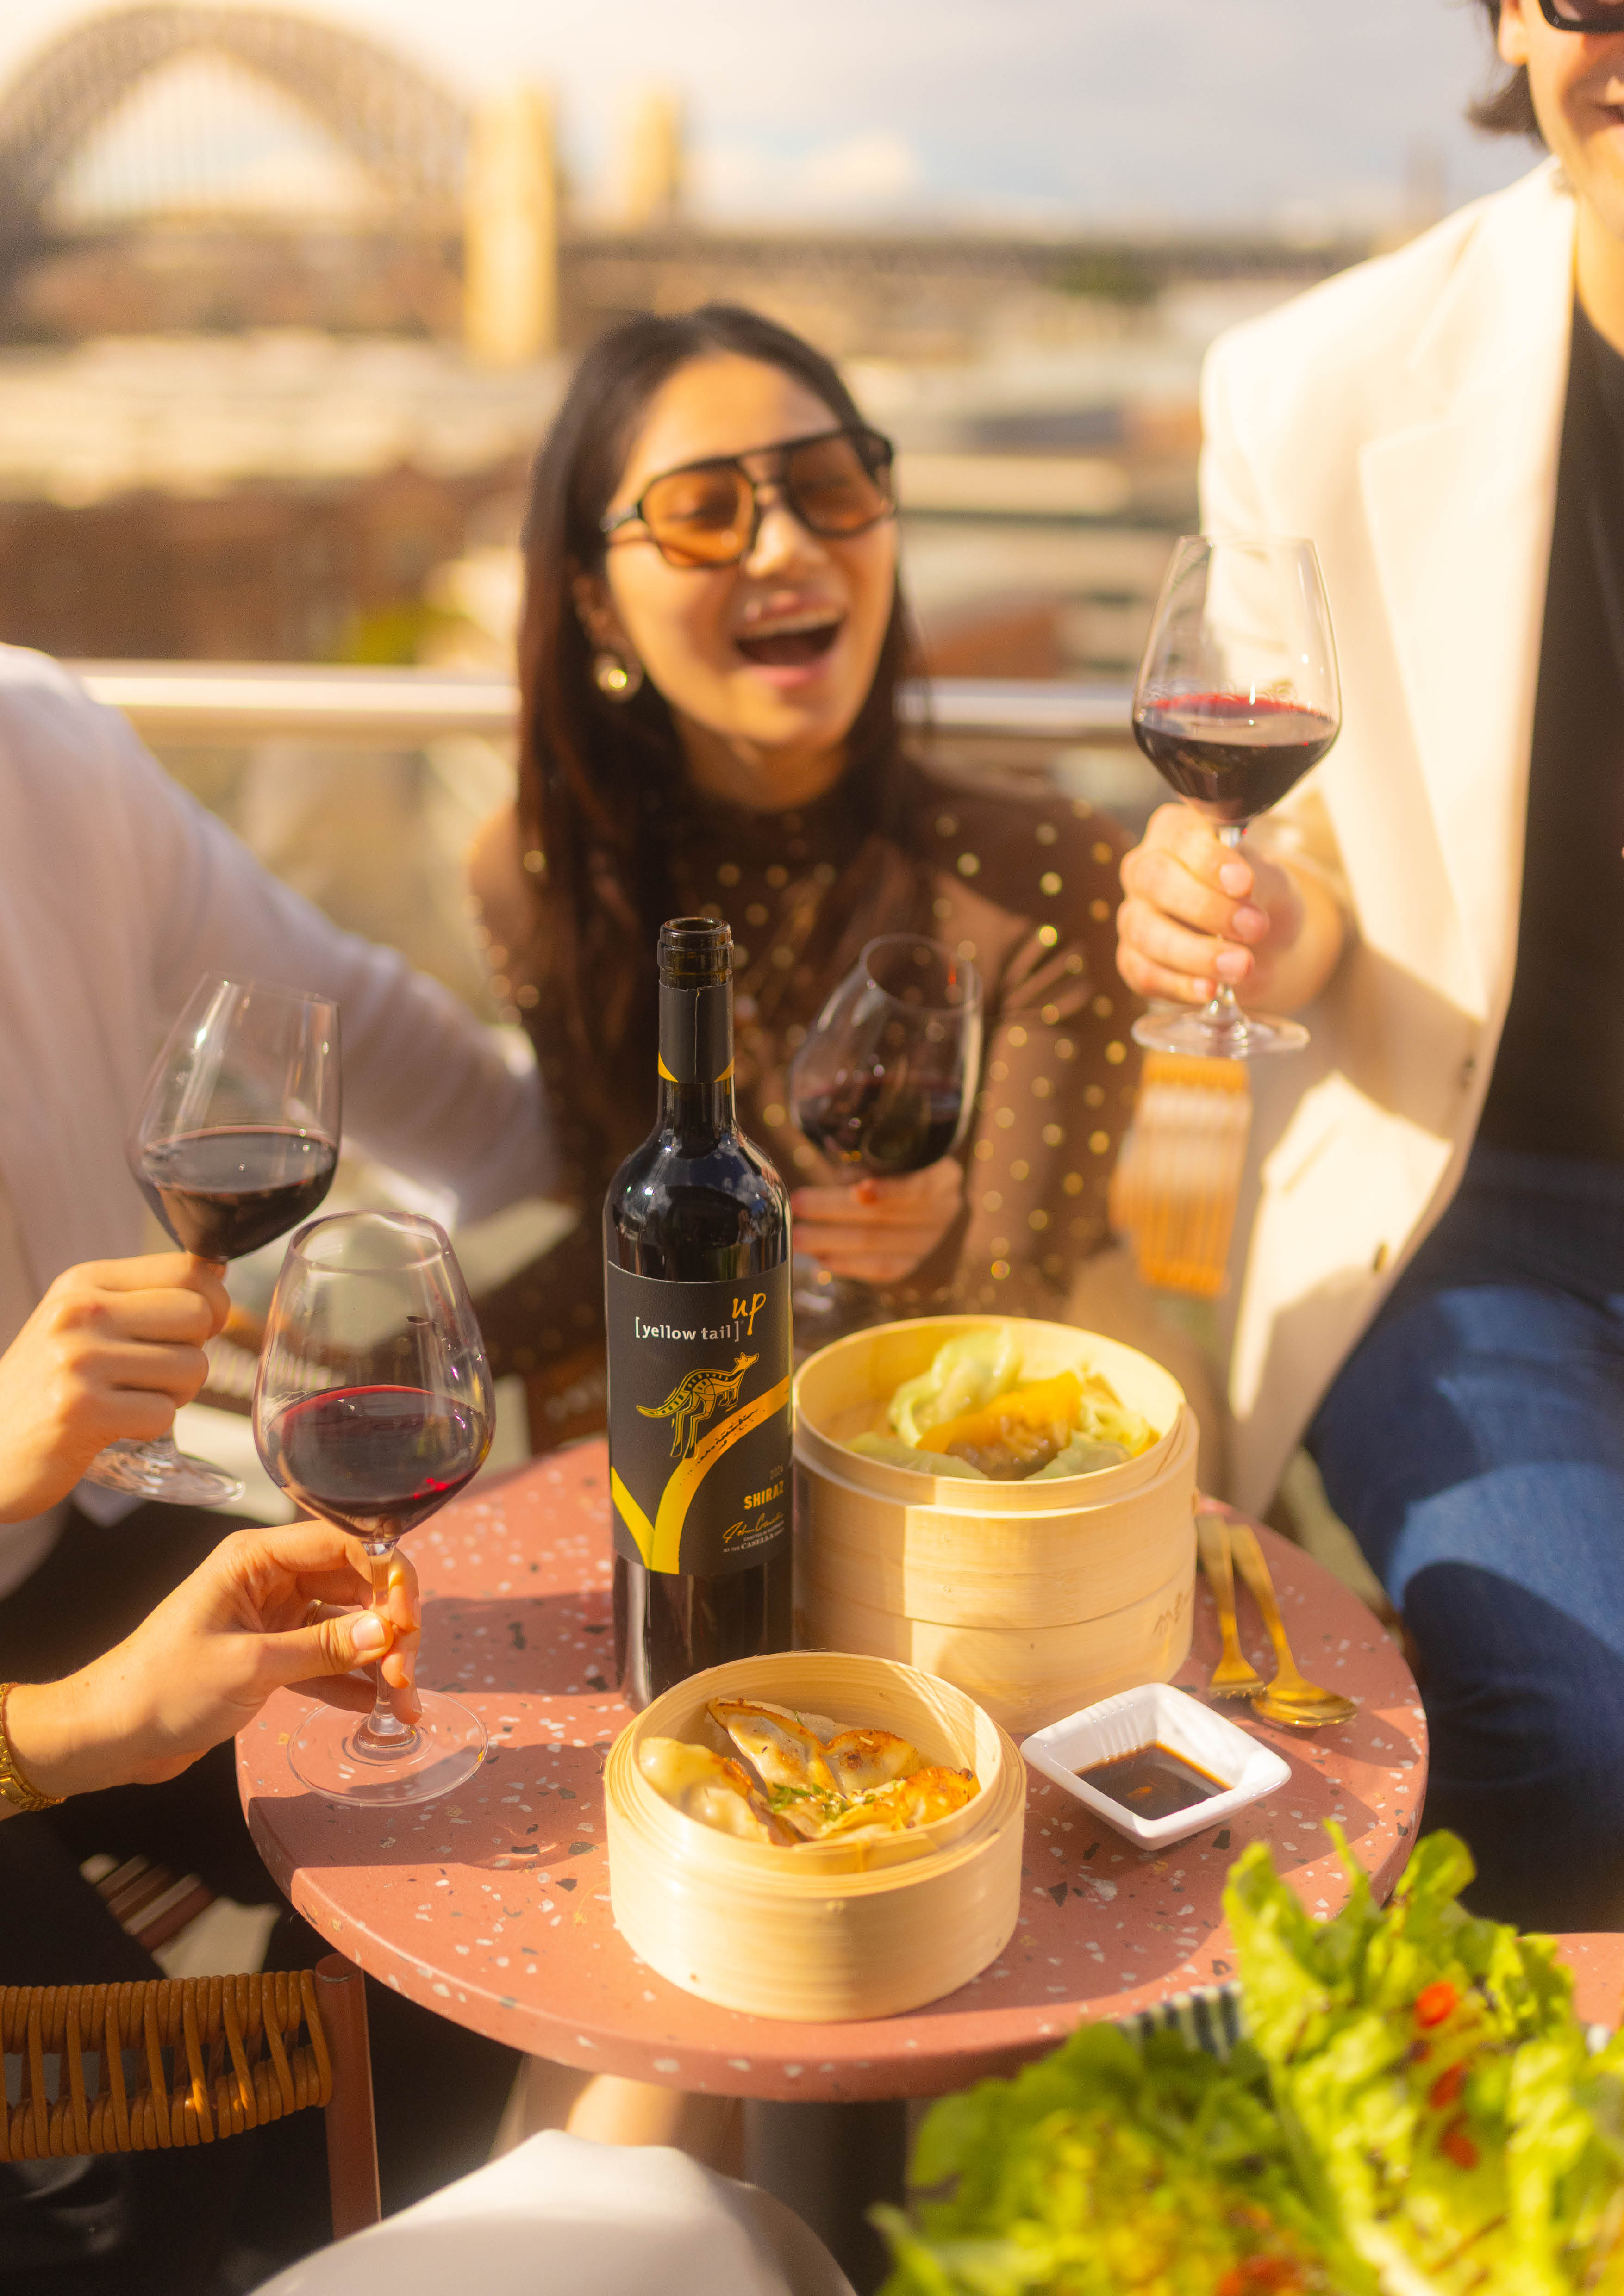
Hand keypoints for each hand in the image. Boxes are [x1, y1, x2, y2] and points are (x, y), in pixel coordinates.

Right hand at [0, 1254, 230, 1522]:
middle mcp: (80, 1312)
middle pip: (198, 1316)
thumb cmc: (47, 1385)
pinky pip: (163, 1414)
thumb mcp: (83, 1322)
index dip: (212, 1303)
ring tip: (128, 1399)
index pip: (189, 1269)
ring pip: (191, 1367)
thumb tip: (217, 1276)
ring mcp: (78, 1360)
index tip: (194, 1330)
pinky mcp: (81, 1410)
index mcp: (85, 1282)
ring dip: (174, 1394)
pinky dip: (149, 1426)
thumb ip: (145, 1298)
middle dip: (193, 1353)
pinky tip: (113, 1425)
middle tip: (153, 1376)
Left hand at [4, 1522, 420, 1802]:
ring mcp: (273, 1619)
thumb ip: (322, 1648)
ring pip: (347, 1626)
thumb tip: (385, 1632)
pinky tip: (378, 1708)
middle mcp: (270, 1580)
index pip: (343, 1544)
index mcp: (256, 1559)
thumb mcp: (249, 1666)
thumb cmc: (161, 1687)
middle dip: (389, 1626)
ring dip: (379, 1660)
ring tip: (403, 1702)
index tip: (408, 1620)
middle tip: (405, 1672)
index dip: (386, 1576)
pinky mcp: (272, 1657)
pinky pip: (328, 1660)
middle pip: (355, 1585)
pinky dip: (354, 1682)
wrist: (109, 1735)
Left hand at [790, 1158, 964, 1284]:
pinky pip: (880, 1268)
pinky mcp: (915, 1265)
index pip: (918, 1187)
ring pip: (877, 1244)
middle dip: (835, 1210)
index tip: (856, 1189)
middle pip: (885, 1215)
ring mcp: (931, 1242)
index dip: (888, 1189)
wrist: (931, 1204)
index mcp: (942, 1176)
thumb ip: (870, 1161)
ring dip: (833, 1240)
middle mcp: (943, 1211)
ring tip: (799, 1235)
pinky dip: (850, 1264)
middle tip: (798, 1205)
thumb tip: (840, 1173)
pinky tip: (823, 1258)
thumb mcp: (896, 1155)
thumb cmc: (902, 1167)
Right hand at [1117, 805, 1306, 1008]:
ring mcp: (1133, 916)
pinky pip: (1144, 973)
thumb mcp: (1274, 882)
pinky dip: (1178, 984)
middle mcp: (1144, 869)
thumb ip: (1260, 879)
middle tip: (1253, 928)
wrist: (1260, 946)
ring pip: (1146, 932)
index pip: (1181, 838)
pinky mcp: (1133, 960)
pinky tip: (1210, 990)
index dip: (1210, 861)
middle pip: (1155, 880)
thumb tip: (1242, 892)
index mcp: (1176, 833)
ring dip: (1195, 953)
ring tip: (1241, 966)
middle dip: (1205, 908)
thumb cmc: (1260, 899)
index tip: (1244, 884)